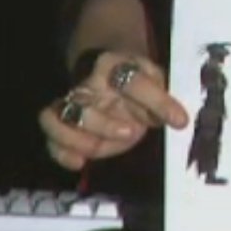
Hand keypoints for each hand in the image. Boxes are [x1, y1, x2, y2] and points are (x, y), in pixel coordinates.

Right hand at [38, 51, 188, 170]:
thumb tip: (180, 120)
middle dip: (104, 124)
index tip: (180, 121)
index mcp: (116, 66)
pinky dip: (61, 153)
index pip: (134, 82)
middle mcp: (88, 84)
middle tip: (130, 133)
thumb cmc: (137, 83)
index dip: (157, 102)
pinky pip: (51, 138)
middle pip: (83, 103)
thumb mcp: (155, 82)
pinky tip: (79, 163)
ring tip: (96, 150)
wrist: (110, 76)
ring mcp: (72, 104)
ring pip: (57, 117)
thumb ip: (163, 100)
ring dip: (78, 139)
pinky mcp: (63, 126)